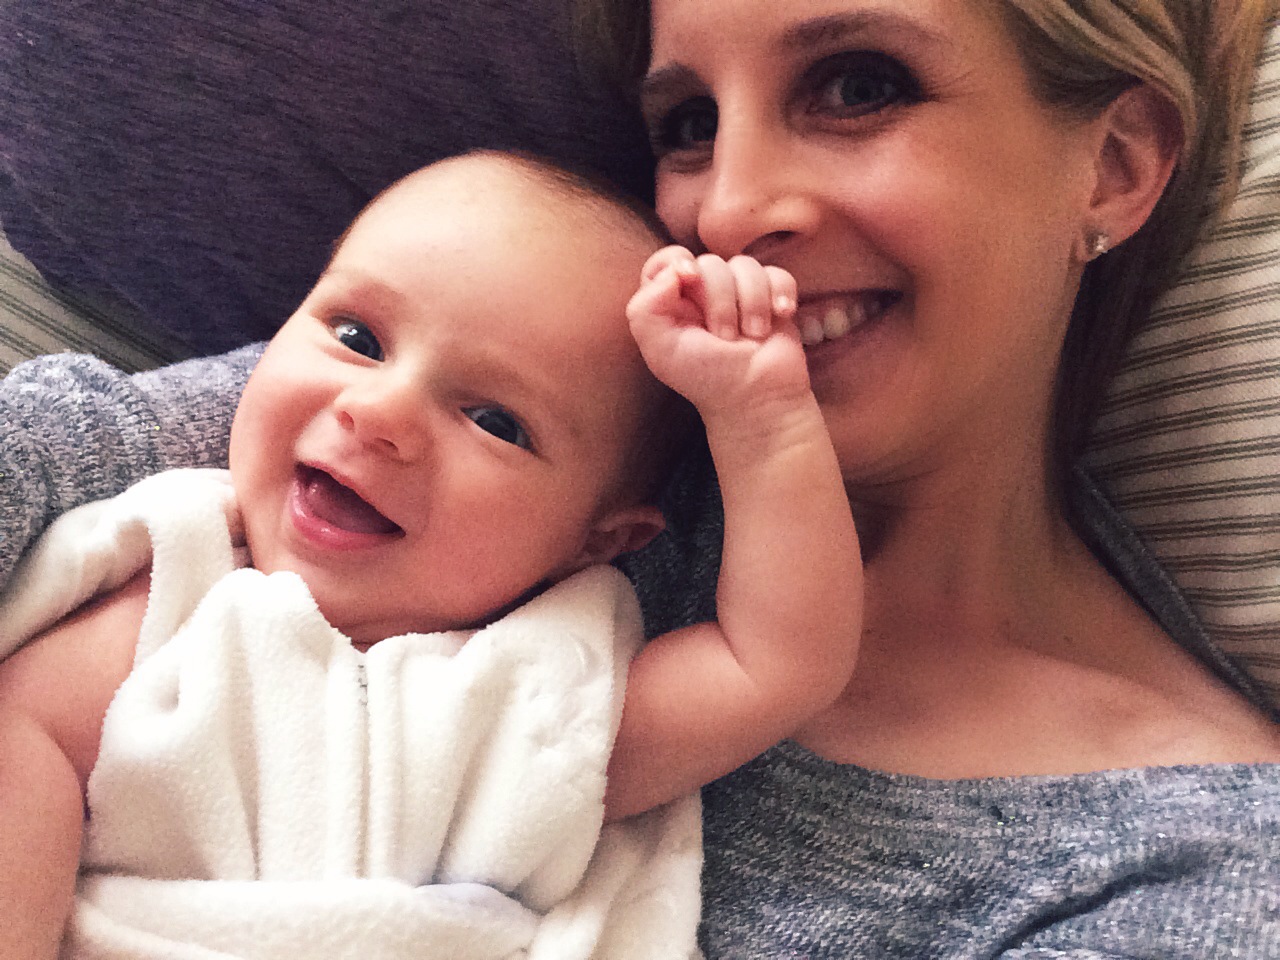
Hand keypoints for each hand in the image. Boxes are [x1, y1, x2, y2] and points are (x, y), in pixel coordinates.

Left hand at [627, 246, 806, 415]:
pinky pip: (777, 274)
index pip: (667, 259)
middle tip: (724, 337)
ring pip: (745, 265)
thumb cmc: (706, 377)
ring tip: (751, 336)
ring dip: (751, 303)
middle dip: (719, 300)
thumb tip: (674, 270)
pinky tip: (780, 315)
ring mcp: (740, 293)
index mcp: (672, 302)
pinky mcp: (772, 296)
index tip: (688, 278)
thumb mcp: (660, 350)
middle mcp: (704, 293)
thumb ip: (644, 308)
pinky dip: (780, 294)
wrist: (757, 398)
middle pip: (710, 262)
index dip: (677, 261)